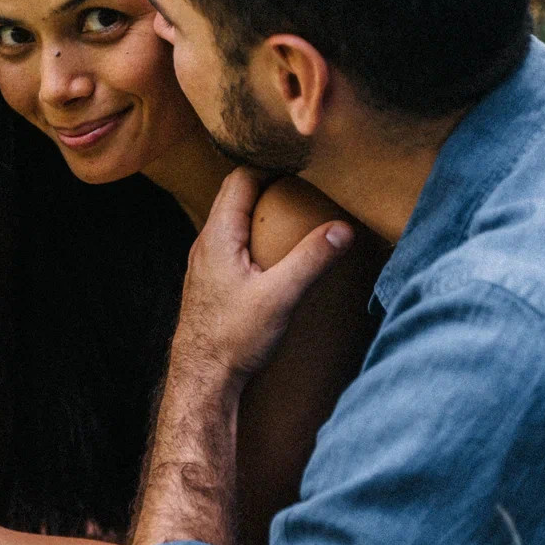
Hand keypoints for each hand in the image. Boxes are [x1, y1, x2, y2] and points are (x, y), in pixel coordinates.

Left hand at [173, 167, 353, 390]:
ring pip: (232, 220)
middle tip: (304, 184)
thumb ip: (311, 260)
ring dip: (260, 213)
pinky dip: (254, 237)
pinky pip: (232, 244)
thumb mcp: (280, 297)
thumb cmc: (233, 339)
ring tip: (295, 214)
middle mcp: (205, 243)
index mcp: (217, 235)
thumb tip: (343, 229)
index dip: (270, 165)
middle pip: (234, 195)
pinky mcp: (210, 282)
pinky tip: (275, 254)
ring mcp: (204, 263)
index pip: (240, 178)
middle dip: (268, 185)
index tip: (302, 165)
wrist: (201, 379)